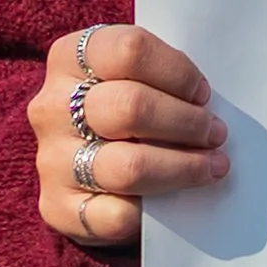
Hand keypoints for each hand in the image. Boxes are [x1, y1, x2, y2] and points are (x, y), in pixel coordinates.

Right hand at [33, 25, 230, 251]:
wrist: (90, 172)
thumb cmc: (126, 113)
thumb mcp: (137, 78)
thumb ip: (164, 79)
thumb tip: (208, 106)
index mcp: (70, 58)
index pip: (130, 51)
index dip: (178, 73)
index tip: (202, 93)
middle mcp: (52, 106)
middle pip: (131, 107)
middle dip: (187, 122)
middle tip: (215, 133)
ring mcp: (52, 159)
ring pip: (129, 166)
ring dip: (183, 167)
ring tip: (211, 166)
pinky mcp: (58, 207)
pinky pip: (117, 214)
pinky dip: (154, 211)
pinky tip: (171, 202)